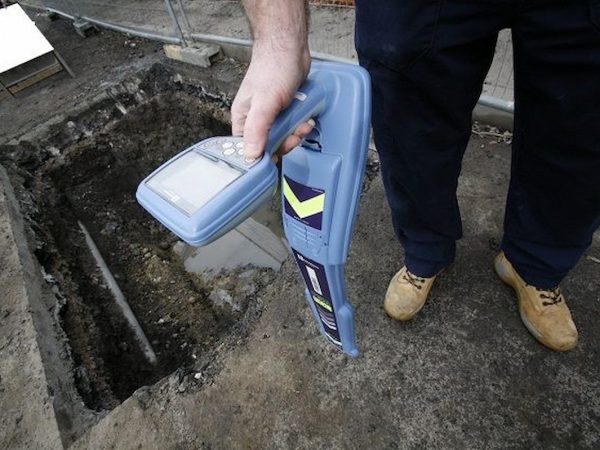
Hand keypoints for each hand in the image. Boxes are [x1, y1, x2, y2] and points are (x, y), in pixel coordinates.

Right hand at [231, 45, 314, 160]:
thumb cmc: (272, 68)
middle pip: (269, 147)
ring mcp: (271, 117)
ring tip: (302, 123)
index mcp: (242, 120)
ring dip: (296, 134)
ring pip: (284, 138)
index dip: (264, 156)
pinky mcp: (285, 112)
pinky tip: (306, 118)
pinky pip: (293, 128)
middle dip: (286, 142)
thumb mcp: (265, 104)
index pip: (248, 151)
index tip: (277, 153)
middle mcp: (254, 121)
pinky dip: (301, 125)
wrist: (290, 48)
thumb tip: (251, 156)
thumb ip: (257, 131)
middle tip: (294, 134)